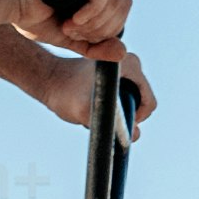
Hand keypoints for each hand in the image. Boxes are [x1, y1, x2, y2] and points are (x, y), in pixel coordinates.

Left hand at [11, 43, 150, 132]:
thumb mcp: (84, 111)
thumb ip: (108, 125)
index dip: (135, 119)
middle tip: (101, 116)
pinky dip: (114, 105)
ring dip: (119, 111)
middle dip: (125, 114)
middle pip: (141, 102)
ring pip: (133, 101)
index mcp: (130, 65)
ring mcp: (125, 67)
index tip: (113, 121)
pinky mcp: (118, 73)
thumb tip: (134, 136)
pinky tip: (94, 105)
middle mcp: (131, 63)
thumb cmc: (65, 93)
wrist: (49, 80)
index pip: (148, 102)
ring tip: (95, 109)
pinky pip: (125, 96)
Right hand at [17, 0, 127, 51]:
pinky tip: (75, 19)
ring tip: (70, 26)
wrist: (8, 3)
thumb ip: (96, 45)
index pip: (122, 5)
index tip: (81, 36)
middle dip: (102, 27)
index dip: (108, 28)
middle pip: (122, 1)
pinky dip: (93, 10)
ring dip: (94, 21)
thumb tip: (122, 52)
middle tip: (74, 32)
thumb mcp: (72, 36)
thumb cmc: (34, 15)